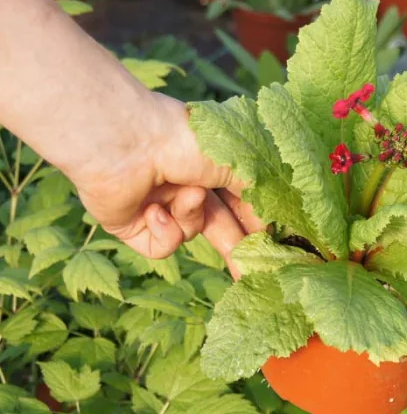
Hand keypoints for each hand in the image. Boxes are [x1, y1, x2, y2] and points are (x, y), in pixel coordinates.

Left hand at [70, 92, 264, 274]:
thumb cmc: (182, 140)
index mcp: (207, 163)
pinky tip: (153, 209)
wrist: (125, 142)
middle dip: (236, 247)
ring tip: (185, 195)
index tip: (274, 243)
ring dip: (189, 217)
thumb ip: (255, 192)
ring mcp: (156, 204)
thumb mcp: (234, 162)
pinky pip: (160, 245)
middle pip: (217, 225)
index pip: (239, 200)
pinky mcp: (131, 224)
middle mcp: (182, 183)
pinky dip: (163, 230)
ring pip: (189, 233)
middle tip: (253, 273)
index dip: (255, 221)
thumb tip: (273, 220)